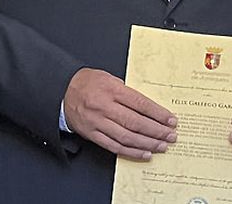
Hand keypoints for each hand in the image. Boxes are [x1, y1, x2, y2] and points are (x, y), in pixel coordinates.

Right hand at [62, 67, 176, 159]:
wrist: (60, 90)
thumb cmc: (85, 83)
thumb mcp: (107, 78)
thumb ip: (126, 91)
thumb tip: (149, 108)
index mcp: (110, 89)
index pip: (140, 104)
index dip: (158, 114)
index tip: (171, 120)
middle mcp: (103, 106)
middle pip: (136, 122)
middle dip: (157, 131)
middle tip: (171, 136)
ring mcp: (97, 122)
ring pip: (127, 137)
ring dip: (148, 143)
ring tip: (162, 146)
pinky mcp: (91, 134)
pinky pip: (114, 146)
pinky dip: (131, 152)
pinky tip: (144, 153)